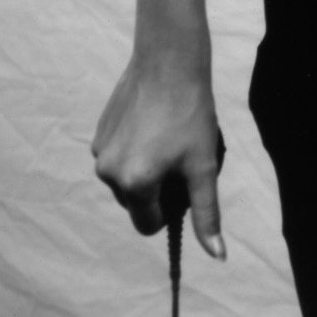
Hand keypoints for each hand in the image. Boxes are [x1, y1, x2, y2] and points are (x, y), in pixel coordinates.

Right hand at [91, 56, 227, 258]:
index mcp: (133, 185)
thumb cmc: (190, 113)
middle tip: (178, 157)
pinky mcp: (98, 132)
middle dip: (156, 190)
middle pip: (135, 203)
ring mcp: (99, 151)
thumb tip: (218, 256)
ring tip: (165, 138)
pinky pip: (117, 158)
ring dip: (144, 171)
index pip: (149, 225)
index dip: (170, 210)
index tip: (184, 181)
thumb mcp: (203, 166)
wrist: (169, 60)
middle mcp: (108, 173)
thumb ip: (206, 214)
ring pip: (125, 181)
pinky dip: (133, 151)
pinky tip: (152, 124)